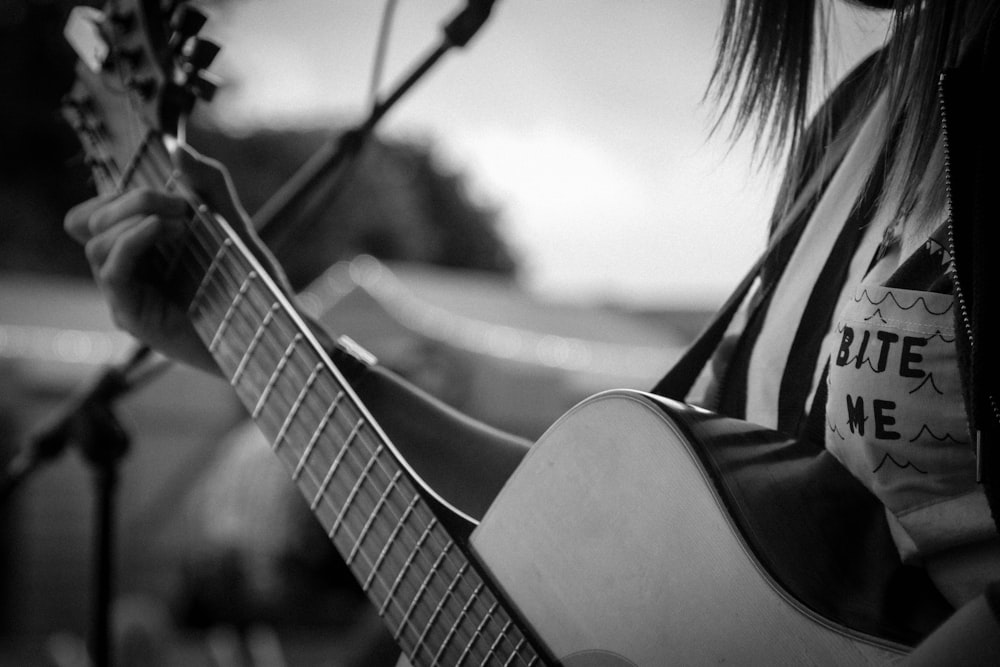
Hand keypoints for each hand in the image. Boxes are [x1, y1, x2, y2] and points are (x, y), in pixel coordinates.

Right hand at [64, 144, 281, 373]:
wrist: (271, 329)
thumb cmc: (251, 283)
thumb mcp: (232, 223)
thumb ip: (209, 183)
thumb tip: (177, 147)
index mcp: (139, 250)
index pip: (96, 212)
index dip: (123, 193)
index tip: (174, 192)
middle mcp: (126, 272)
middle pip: (89, 221)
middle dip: (131, 199)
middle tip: (181, 205)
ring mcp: (126, 296)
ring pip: (95, 244)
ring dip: (135, 218)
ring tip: (182, 223)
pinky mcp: (133, 316)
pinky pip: (112, 271)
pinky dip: (132, 240)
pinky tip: (163, 228)